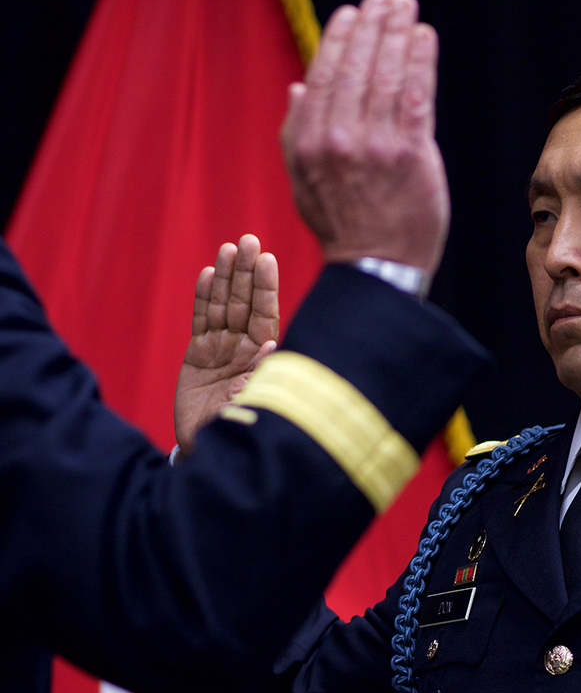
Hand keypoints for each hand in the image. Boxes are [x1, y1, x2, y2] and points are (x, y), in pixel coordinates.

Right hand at [174, 234, 278, 455]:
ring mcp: (220, 349)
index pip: (266, 314)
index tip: (267, 258)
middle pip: (245, 302)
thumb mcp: (256, 404)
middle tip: (248, 239)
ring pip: (223, 305)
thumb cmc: (242, 430)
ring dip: (226, 277)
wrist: (210, 452)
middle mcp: (244, 348)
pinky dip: (203, 298)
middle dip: (247, 271)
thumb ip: (262, 375)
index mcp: (264, 356)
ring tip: (229, 248)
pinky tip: (209, 274)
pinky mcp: (197, 355)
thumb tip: (271, 346)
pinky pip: (201, 320)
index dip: (266, 286)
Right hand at [281, 0, 448, 275]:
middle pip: (356, 66)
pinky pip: (416, 95)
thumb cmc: (343, 226)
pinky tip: (424, 37)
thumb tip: (299, 86)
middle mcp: (338, 139)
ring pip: (386, 74)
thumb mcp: (302, 182)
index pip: (324, 75)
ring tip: (406, 7)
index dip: (340, 39)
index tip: (352, 14)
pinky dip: (420, 60)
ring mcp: (375, 145)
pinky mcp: (411, 154)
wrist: (376, 268)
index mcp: (308, 142)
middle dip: (373, 24)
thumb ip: (297, 131)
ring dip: (398, 32)